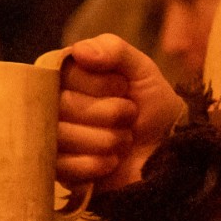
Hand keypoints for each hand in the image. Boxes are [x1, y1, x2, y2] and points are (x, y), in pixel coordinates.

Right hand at [53, 35, 183, 189]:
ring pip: (62, 136)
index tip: (123, 88)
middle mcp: (53, 104)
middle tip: (129, 116)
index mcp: (68, 75)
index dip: (99, 84)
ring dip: (106, 140)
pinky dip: (96, 164)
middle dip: (107, 113)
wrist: (167, 152)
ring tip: (124, 140)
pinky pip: (64, 166)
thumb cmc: (152, 107)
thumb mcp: (141, 71)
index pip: (64, 73)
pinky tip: (112, 162)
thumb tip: (78, 51)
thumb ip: (113, 49)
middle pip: (62, 105)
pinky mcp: (58, 170)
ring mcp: (53, 138)